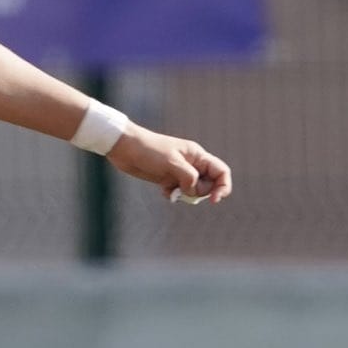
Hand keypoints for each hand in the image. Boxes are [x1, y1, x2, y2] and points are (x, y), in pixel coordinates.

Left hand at [108, 125, 232, 204]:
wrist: (124, 148)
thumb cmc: (148, 150)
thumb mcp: (171, 163)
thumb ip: (188, 177)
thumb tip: (194, 191)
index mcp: (197, 155)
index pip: (221, 172)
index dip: (222, 187)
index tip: (214, 200)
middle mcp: (192, 163)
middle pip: (208, 184)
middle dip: (199, 192)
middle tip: (183, 189)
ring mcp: (180, 171)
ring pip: (194, 190)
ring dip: (185, 195)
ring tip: (171, 190)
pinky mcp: (168, 178)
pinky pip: (180, 192)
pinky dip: (174, 195)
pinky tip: (163, 190)